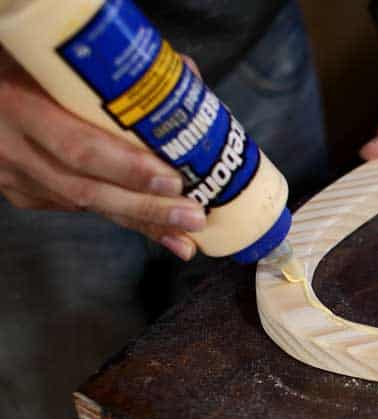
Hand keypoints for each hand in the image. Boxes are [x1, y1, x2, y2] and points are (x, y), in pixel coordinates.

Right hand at [0, 48, 203, 259]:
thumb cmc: (24, 63)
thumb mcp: (51, 57)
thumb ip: (113, 70)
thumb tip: (186, 80)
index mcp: (19, 102)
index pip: (79, 147)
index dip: (129, 169)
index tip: (173, 179)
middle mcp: (11, 145)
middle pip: (88, 188)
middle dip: (147, 208)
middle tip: (194, 215)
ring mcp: (12, 173)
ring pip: (84, 204)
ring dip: (139, 221)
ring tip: (184, 236)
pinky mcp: (19, 190)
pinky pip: (74, 205)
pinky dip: (118, 215)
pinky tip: (155, 229)